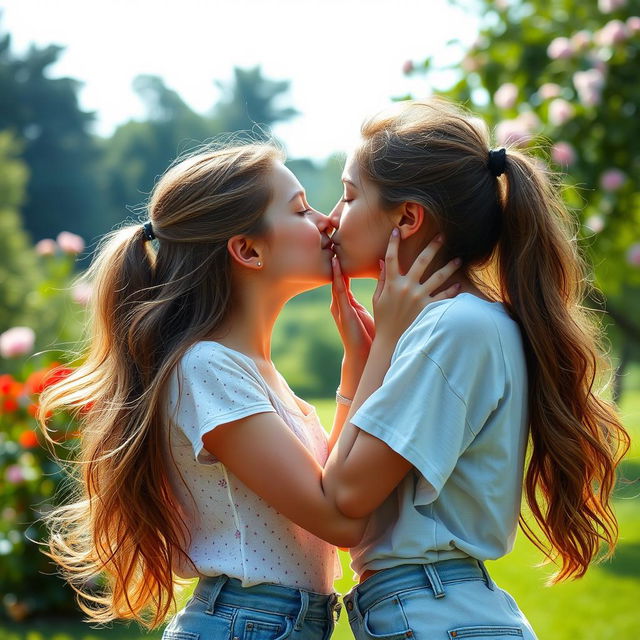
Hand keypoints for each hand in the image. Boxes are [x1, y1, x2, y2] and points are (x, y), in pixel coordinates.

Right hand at [330, 256, 373, 358]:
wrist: (364, 356)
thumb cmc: (370, 335)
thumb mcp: (373, 309)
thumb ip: (378, 290)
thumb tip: (385, 271)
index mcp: (347, 302)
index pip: (344, 279)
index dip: (342, 265)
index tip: (341, 249)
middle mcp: (341, 304)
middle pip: (338, 279)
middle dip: (335, 264)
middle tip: (332, 246)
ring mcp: (340, 309)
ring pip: (337, 285)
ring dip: (334, 271)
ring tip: (332, 255)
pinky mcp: (344, 314)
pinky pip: (340, 295)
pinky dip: (337, 282)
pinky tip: (336, 272)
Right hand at [372, 229, 461, 344]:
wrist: (391, 342)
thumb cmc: (384, 320)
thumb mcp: (378, 299)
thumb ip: (381, 279)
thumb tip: (382, 261)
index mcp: (392, 284)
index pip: (391, 258)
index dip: (393, 243)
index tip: (397, 231)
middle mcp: (406, 287)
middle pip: (421, 261)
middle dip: (432, 246)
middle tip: (442, 236)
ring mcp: (418, 297)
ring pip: (438, 276)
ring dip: (449, 266)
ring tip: (458, 259)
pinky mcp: (428, 308)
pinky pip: (444, 296)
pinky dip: (452, 290)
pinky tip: (459, 285)